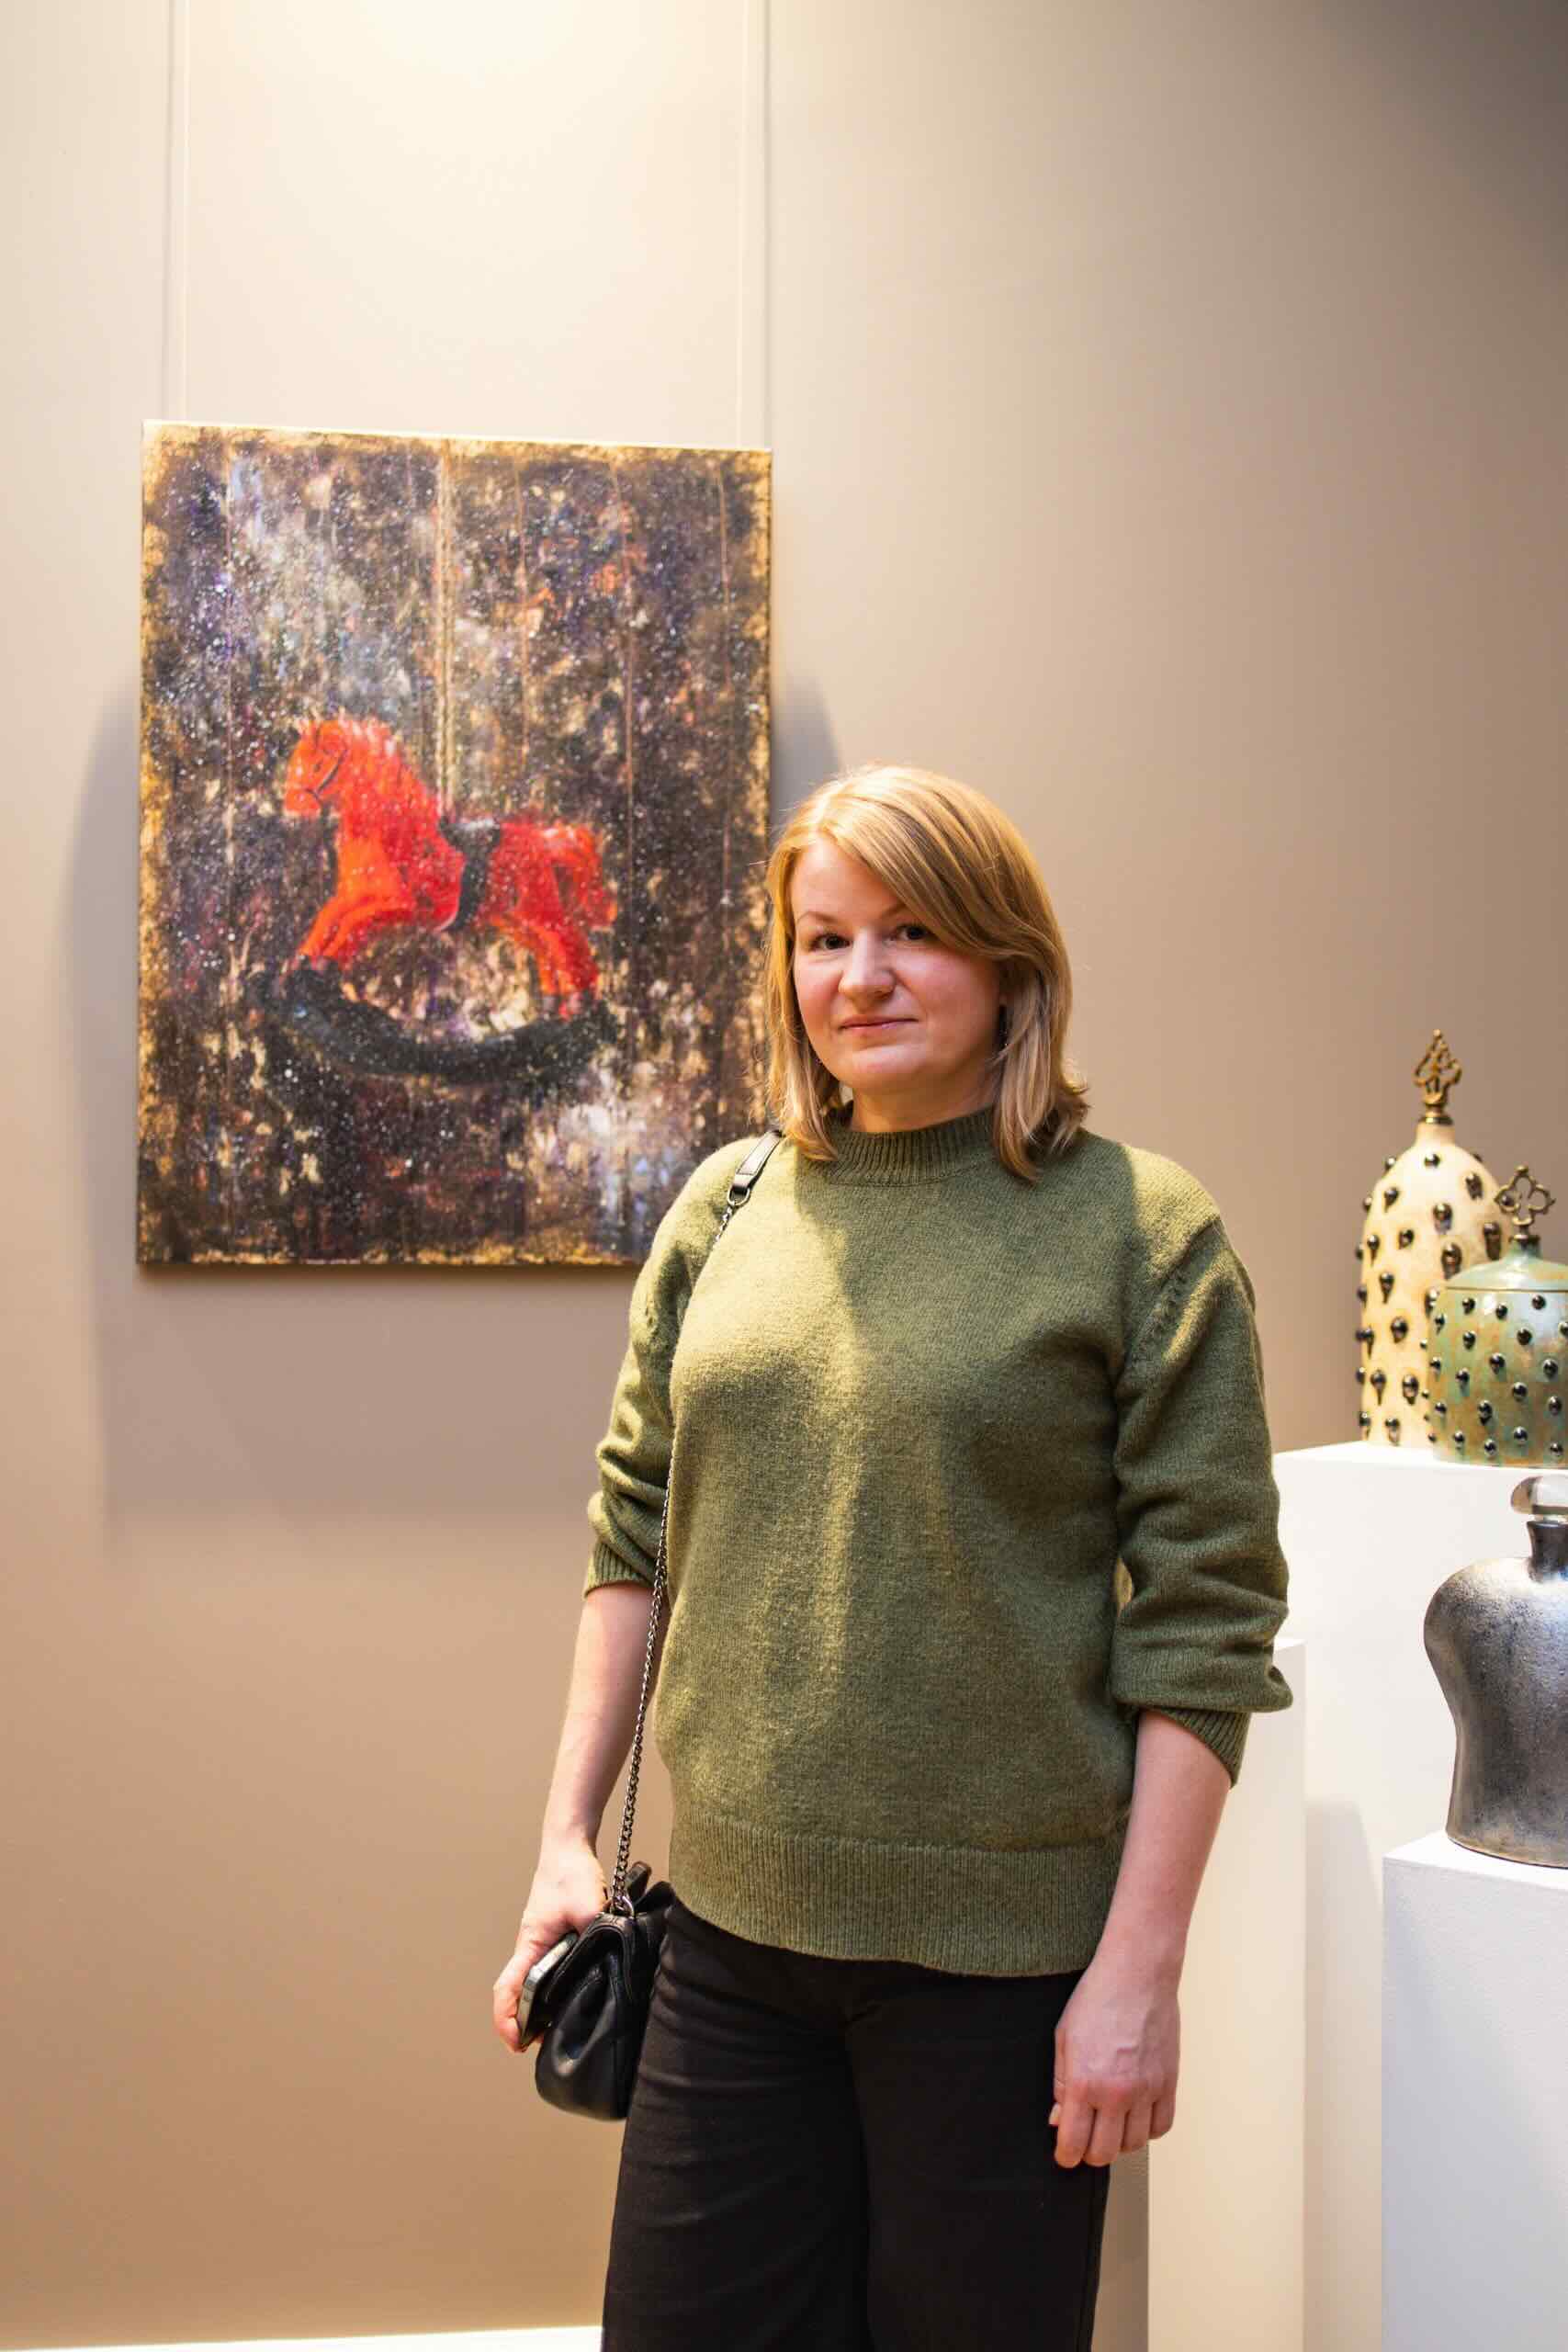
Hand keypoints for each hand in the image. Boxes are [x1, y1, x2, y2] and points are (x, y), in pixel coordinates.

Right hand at [492, 1839, 608, 2053]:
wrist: (568, 1846)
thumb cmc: (570, 1873)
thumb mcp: (588, 1906)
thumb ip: (596, 1936)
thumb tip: (609, 1961)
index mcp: (530, 1945)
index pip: (508, 1990)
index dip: (507, 2021)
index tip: (518, 2043)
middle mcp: (530, 1947)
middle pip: (518, 1994)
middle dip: (527, 2024)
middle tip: (549, 2046)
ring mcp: (541, 1942)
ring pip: (533, 1984)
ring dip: (541, 2008)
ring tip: (564, 2028)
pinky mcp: (554, 1936)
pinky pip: (547, 1970)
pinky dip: (553, 1989)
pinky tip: (576, 1995)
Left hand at [1048, 1950, 1179, 2167]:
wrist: (1137, 1973)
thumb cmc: (1096, 1999)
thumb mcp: (1064, 2039)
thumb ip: (1061, 2085)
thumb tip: (1059, 2120)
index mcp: (1086, 2082)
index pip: (1074, 2143)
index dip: (1066, 2157)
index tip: (1064, 2155)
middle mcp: (1118, 2092)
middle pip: (1105, 2152)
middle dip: (1090, 2153)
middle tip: (1085, 2140)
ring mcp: (1147, 2089)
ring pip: (1135, 2145)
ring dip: (1120, 2142)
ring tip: (1110, 2124)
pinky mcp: (1169, 2082)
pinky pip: (1161, 2127)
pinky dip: (1148, 2130)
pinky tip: (1136, 2116)